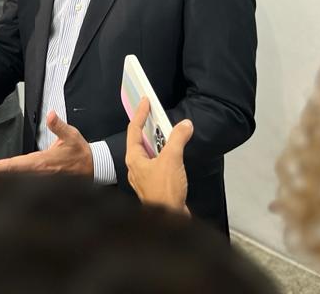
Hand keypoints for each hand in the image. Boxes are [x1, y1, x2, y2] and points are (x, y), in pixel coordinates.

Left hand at [0, 110, 91, 180]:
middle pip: (9, 175)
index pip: (15, 165)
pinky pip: (19, 182)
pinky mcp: (40, 181)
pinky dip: (5, 181)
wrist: (92, 167)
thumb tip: (51, 114)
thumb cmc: (80, 151)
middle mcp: (37, 173)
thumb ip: (58, 125)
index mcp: (42, 163)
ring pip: (12, 180)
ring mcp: (38, 179)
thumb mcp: (71, 135)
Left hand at [124, 98, 192, 214]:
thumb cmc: (164, 189)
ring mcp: (145, 177)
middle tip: (157, 114)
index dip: (140, 114)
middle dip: (150, 128)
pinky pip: (158, 164)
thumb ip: (178, 139)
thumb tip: (185, 125)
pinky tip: (175, 155)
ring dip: (160, 142)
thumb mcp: (172, 159)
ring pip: (150, 153)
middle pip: (141, 141)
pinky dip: (166, 155)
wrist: (169, 218)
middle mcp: (136, 166)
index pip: (134, 130)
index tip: (145, 101)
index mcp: (134, 158)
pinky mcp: (155, 185)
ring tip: (169, 132)